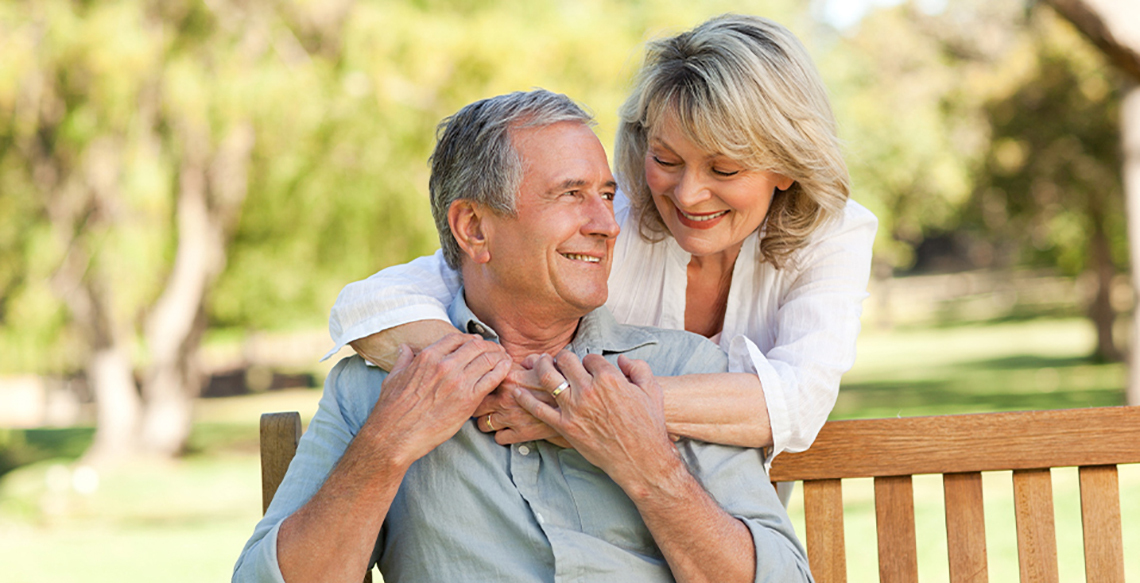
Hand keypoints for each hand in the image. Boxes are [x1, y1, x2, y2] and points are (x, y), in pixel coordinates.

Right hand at [364, 334, 511, 468]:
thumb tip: (405, 348)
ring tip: (505, 358)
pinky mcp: (468, 400)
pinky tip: (507, 368)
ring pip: (488, 359)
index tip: (477, 342)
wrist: (394, 435)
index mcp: (427, 357)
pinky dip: (503, 370)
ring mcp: (458, 382)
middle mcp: (444, 365)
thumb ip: (403, 360)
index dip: (471, 338)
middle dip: (489, 346)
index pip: (457, 338)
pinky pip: (493, 378)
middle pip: (476, 345)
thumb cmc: (391, 409)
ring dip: (499, 356)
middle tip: (496, 350)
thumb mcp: (393, 377)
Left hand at [473, 359, 568, 446]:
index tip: (483, 386)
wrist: (577, 405)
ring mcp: (510, 418)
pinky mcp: (520, 434)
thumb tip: (524, 361)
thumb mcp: (547, 364)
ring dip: (487, 422)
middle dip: (478, 406)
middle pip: (476, 405)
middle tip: (483, 405)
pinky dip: (500, 435)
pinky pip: (498, 438)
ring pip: (483, 424)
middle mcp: (505, 398)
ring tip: (494, 418)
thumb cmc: (561, 382)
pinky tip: (507, 429)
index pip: (480, 380)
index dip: (480, 383)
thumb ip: (531, 360)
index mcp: (508, 378)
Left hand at [514, 352, 676, 487]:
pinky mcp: (565, 427)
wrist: (642, 459)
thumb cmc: (648, 426)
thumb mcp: (651, 390)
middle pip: (565, 361)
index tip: (586, 366)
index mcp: (609, 378)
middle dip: (561, 358)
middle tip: (558, 360)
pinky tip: (517, 393)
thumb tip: (622, 360)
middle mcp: (588, 390)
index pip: (589, 357)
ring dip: (540, 367)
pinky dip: (525, 399)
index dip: (587, 361)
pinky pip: (538, 410)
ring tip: (536, 365)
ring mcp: (574, 409)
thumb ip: (637, 369)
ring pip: (548, 378)